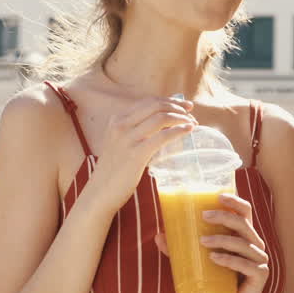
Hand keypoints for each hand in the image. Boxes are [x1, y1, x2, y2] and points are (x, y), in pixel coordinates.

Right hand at [87, 96, 195, 212]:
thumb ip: (135, 130)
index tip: (184, 105)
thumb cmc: (114, 169)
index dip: (169, 100)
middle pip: (156, 106)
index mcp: (117, 120)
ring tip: (192, 123)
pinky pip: (162, 136)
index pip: (148, 102)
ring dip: (181, 118)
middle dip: (177, 106)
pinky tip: (188, 130)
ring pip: (161, 118)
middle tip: (191, 112)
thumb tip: (163, 122)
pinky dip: (178, 130)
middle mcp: (120, 125)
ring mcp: (127, 139)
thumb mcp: (120, 142)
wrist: (100, 191)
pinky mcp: (136, 154)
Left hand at [163, 194, 271, 292]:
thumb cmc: (219, 286)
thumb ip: (182, 252)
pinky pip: (246, 265)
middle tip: (203, 216)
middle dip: (224, 216)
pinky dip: (229, 260)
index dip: (234, 201)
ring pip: (243, 244)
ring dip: (222, 239)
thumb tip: (159, 236)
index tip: (217, 195)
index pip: (245, 212)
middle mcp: (255, 245)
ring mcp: (260, 260)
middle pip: (243, 224)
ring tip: (202, 241)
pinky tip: (215, 259)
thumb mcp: (199, 265)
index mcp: (244, 237)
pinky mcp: (261, 275)